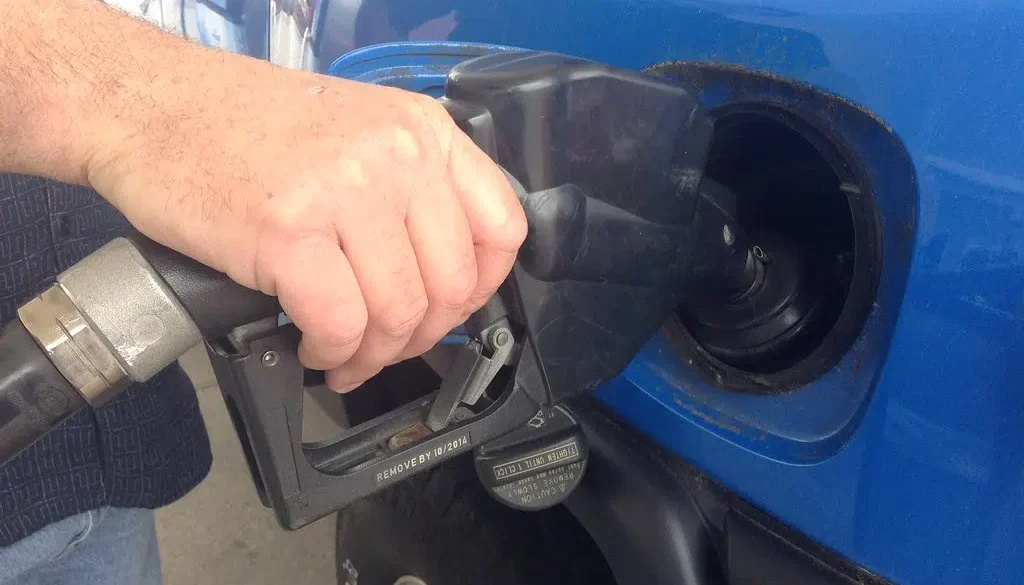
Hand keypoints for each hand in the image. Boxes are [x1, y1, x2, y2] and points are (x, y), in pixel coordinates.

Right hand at [85, 48, 525, 390]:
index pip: (502, 227)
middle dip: (420, 337)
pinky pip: (342, 325)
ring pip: (399, 313)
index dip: (482, 288)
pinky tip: (315, 346)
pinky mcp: (288, 233)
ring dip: (373, 355)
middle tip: (384, 347)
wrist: (151, 105)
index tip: (448, 310)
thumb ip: (412, 189)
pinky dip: (333, 352)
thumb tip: (443, 276)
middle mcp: (396, 156)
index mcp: (422, 131)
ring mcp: (344, 192)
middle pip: (451, 285)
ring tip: (343, 354)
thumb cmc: (245, 126)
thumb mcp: (358, 131)